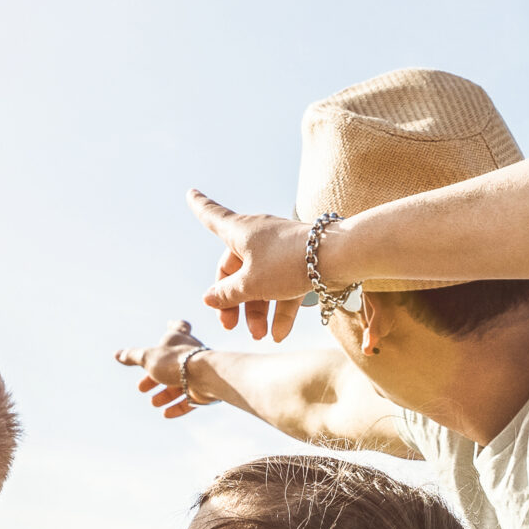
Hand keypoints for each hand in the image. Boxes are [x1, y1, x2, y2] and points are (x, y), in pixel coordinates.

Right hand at [113, 321, 211, 417]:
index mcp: (179, 339)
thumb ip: (133, 356)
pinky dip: (177, 407)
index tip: (170, 324)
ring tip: (154, 402)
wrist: (205, 377)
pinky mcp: (204, 390)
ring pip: (180, 384)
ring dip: (165, 394)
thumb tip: (117, 354)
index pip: (179, 327)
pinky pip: (190, 400)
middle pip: (171, 364)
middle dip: (155, 377)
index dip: (174, 325)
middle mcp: (191, 354)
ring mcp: (199, 372)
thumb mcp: (148, 357)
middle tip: (142, 387)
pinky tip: (166, 414)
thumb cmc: (176, 361)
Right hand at [187, 190, 314, 341]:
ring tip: (259, 336)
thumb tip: (208, 298)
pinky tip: (279, 335)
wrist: (337, 257)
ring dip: (258, 311)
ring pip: (261, 281)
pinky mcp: (301, 262)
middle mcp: (258, 236)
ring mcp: (280, 250)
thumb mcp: (251, 284)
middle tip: (229, 326)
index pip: (212, 216)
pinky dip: (281, 309)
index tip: (190, 193)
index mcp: (239, 231)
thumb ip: (227, 293)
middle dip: (233, 301)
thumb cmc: (287, 263)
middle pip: (236, 268)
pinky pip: (284, 287)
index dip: (199, 207)